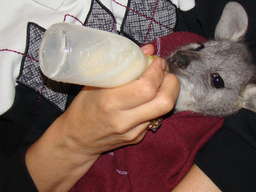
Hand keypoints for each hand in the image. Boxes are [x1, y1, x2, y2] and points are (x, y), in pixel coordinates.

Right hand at [60, 44, 178, 155]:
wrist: (78, 140)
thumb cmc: (83, 107)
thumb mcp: (94, 82)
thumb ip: (123, 65)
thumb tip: (149, 50)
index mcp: (110, 102)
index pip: (147, 87)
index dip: (157, 71)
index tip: (157, 61)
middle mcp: (124, 120)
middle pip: (164, 102)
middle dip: (171, 82)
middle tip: (165, 72)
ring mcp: (133, 132)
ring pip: (164, 111)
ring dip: (167, 92)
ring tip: (160, 82)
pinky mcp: (138, 138)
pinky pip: (156, 118)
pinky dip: (157, 104)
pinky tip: (148, 98)